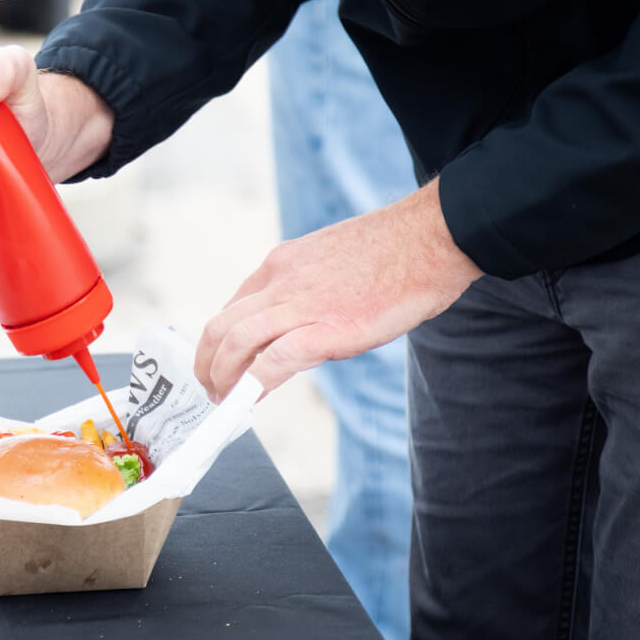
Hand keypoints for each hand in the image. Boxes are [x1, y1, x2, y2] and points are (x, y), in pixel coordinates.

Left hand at [194, 180, 481, 399]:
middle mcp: (281, 282)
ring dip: (221, 378)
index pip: (232, 308)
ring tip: (223, 402)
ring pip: (236, 342)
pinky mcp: (329, 329)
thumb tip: (299, 332)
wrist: (432, 237)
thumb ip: (306, 292)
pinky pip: (276, 359)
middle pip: (220, 327)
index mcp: (281, 264)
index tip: (220, 365)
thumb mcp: (330, 262)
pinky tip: (249, 401)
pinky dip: (254, 384)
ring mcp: (302, 304)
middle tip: (212, 390)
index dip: (219, 343)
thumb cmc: (394, 252)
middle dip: (207, 364)